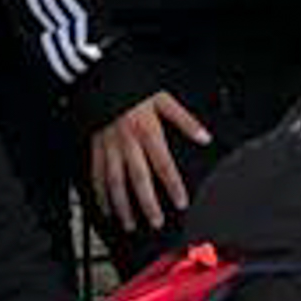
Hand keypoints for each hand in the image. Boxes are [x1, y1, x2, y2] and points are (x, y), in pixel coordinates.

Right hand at [91, 88, 213, 233]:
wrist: (101, 77)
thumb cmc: (132, 87)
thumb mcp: (163, 98)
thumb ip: (184, 120)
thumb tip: (204, 137)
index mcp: (147, 131)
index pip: (163, 165)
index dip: (173, 186)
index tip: (181, 203)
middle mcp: (127, 143)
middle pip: (138, 179)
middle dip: (147, 204)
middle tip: (155, 222)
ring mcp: (109, 147)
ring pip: (114, 182)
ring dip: (122, 206)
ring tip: (130, 223)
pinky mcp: (96, 147)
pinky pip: (96, 174)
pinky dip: (100, 194)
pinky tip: (105, 208)